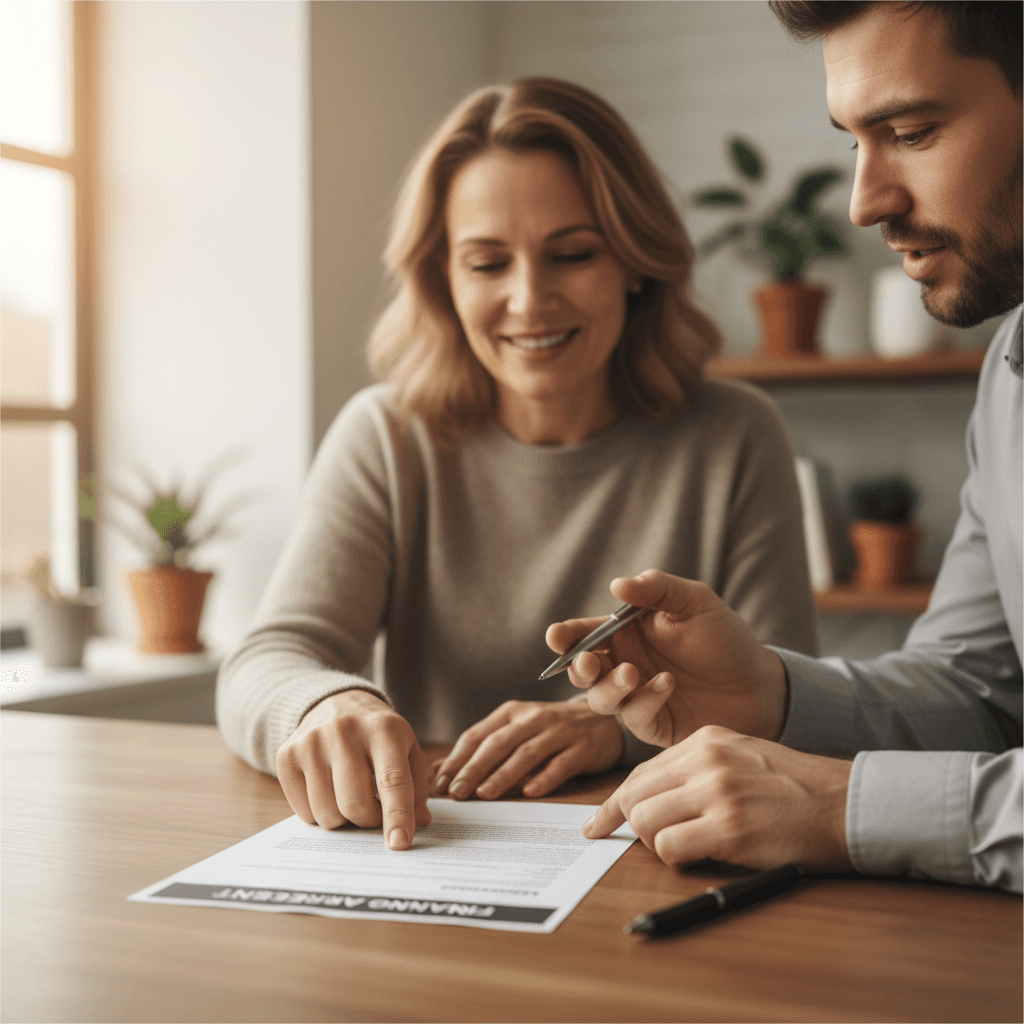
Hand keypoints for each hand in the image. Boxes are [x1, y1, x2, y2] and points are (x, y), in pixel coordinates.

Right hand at [275, 689, 430, 849]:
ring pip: (327, 813)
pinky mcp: (286, 755)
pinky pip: (303, 811)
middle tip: (375, 811)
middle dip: (369, 821)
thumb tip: (419, 823)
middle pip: (355, 804)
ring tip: (351, 797)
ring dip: (343, 820)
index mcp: (383, 729)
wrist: (337, 702)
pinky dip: (319, 814)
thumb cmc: (378, 733)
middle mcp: (344, 731)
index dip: (397, 816)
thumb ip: (416, 787)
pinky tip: (329, 791)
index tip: (400, 843)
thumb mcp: (407, 748)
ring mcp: (311, 742)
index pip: (391, 780)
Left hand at [433, 700, 623, 800]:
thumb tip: (440, 768)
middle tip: (456, 792)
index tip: (440, 782)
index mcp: (512, 712)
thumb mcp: (517, 730)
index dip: (457, 758)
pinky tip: (529, 793)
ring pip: (526, 753)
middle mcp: (533, 718)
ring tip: (484, 794)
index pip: (478, 735)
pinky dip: (544, 778)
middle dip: (474, 768)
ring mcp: (559, 731)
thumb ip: (483, 747)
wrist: (604, 719)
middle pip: (498, 744)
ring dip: (503, 775)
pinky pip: (560, 764)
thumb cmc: (552, 729)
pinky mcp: (582, 747)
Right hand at [545, 569, 787, 747]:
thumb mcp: (695, 602)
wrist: (761, 684)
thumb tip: (616, 584)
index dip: (565, 636)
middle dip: (578, 667)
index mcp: (627, 634)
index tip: (557, 637)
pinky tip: (668, 684)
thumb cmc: (726, 639)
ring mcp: (636, 697)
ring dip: (609, 686)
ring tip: (633, 673)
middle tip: (591, 663)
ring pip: (599, 699)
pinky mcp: (653, 724)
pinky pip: (634, 717)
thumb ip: (657, 588)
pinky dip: (645, 700)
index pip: (585, 634)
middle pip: (582, 671)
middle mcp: (624, 665)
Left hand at [583, 725, 852, 872]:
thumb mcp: (740, 756)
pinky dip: (675, 858)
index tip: (597, 824)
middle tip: (648, 843)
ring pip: (644, 821)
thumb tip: (651, 799)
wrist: (844, 803)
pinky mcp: (728, 828)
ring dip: (656, 843)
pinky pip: (669, 847)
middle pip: (634, 795)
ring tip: (686, 846)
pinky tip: (700, 856)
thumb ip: (696, 769)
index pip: (641, 772)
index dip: (615, 802)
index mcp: (705, 740)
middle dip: (632, 824)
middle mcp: (705, 760)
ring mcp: (716, 792)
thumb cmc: (794, 787)